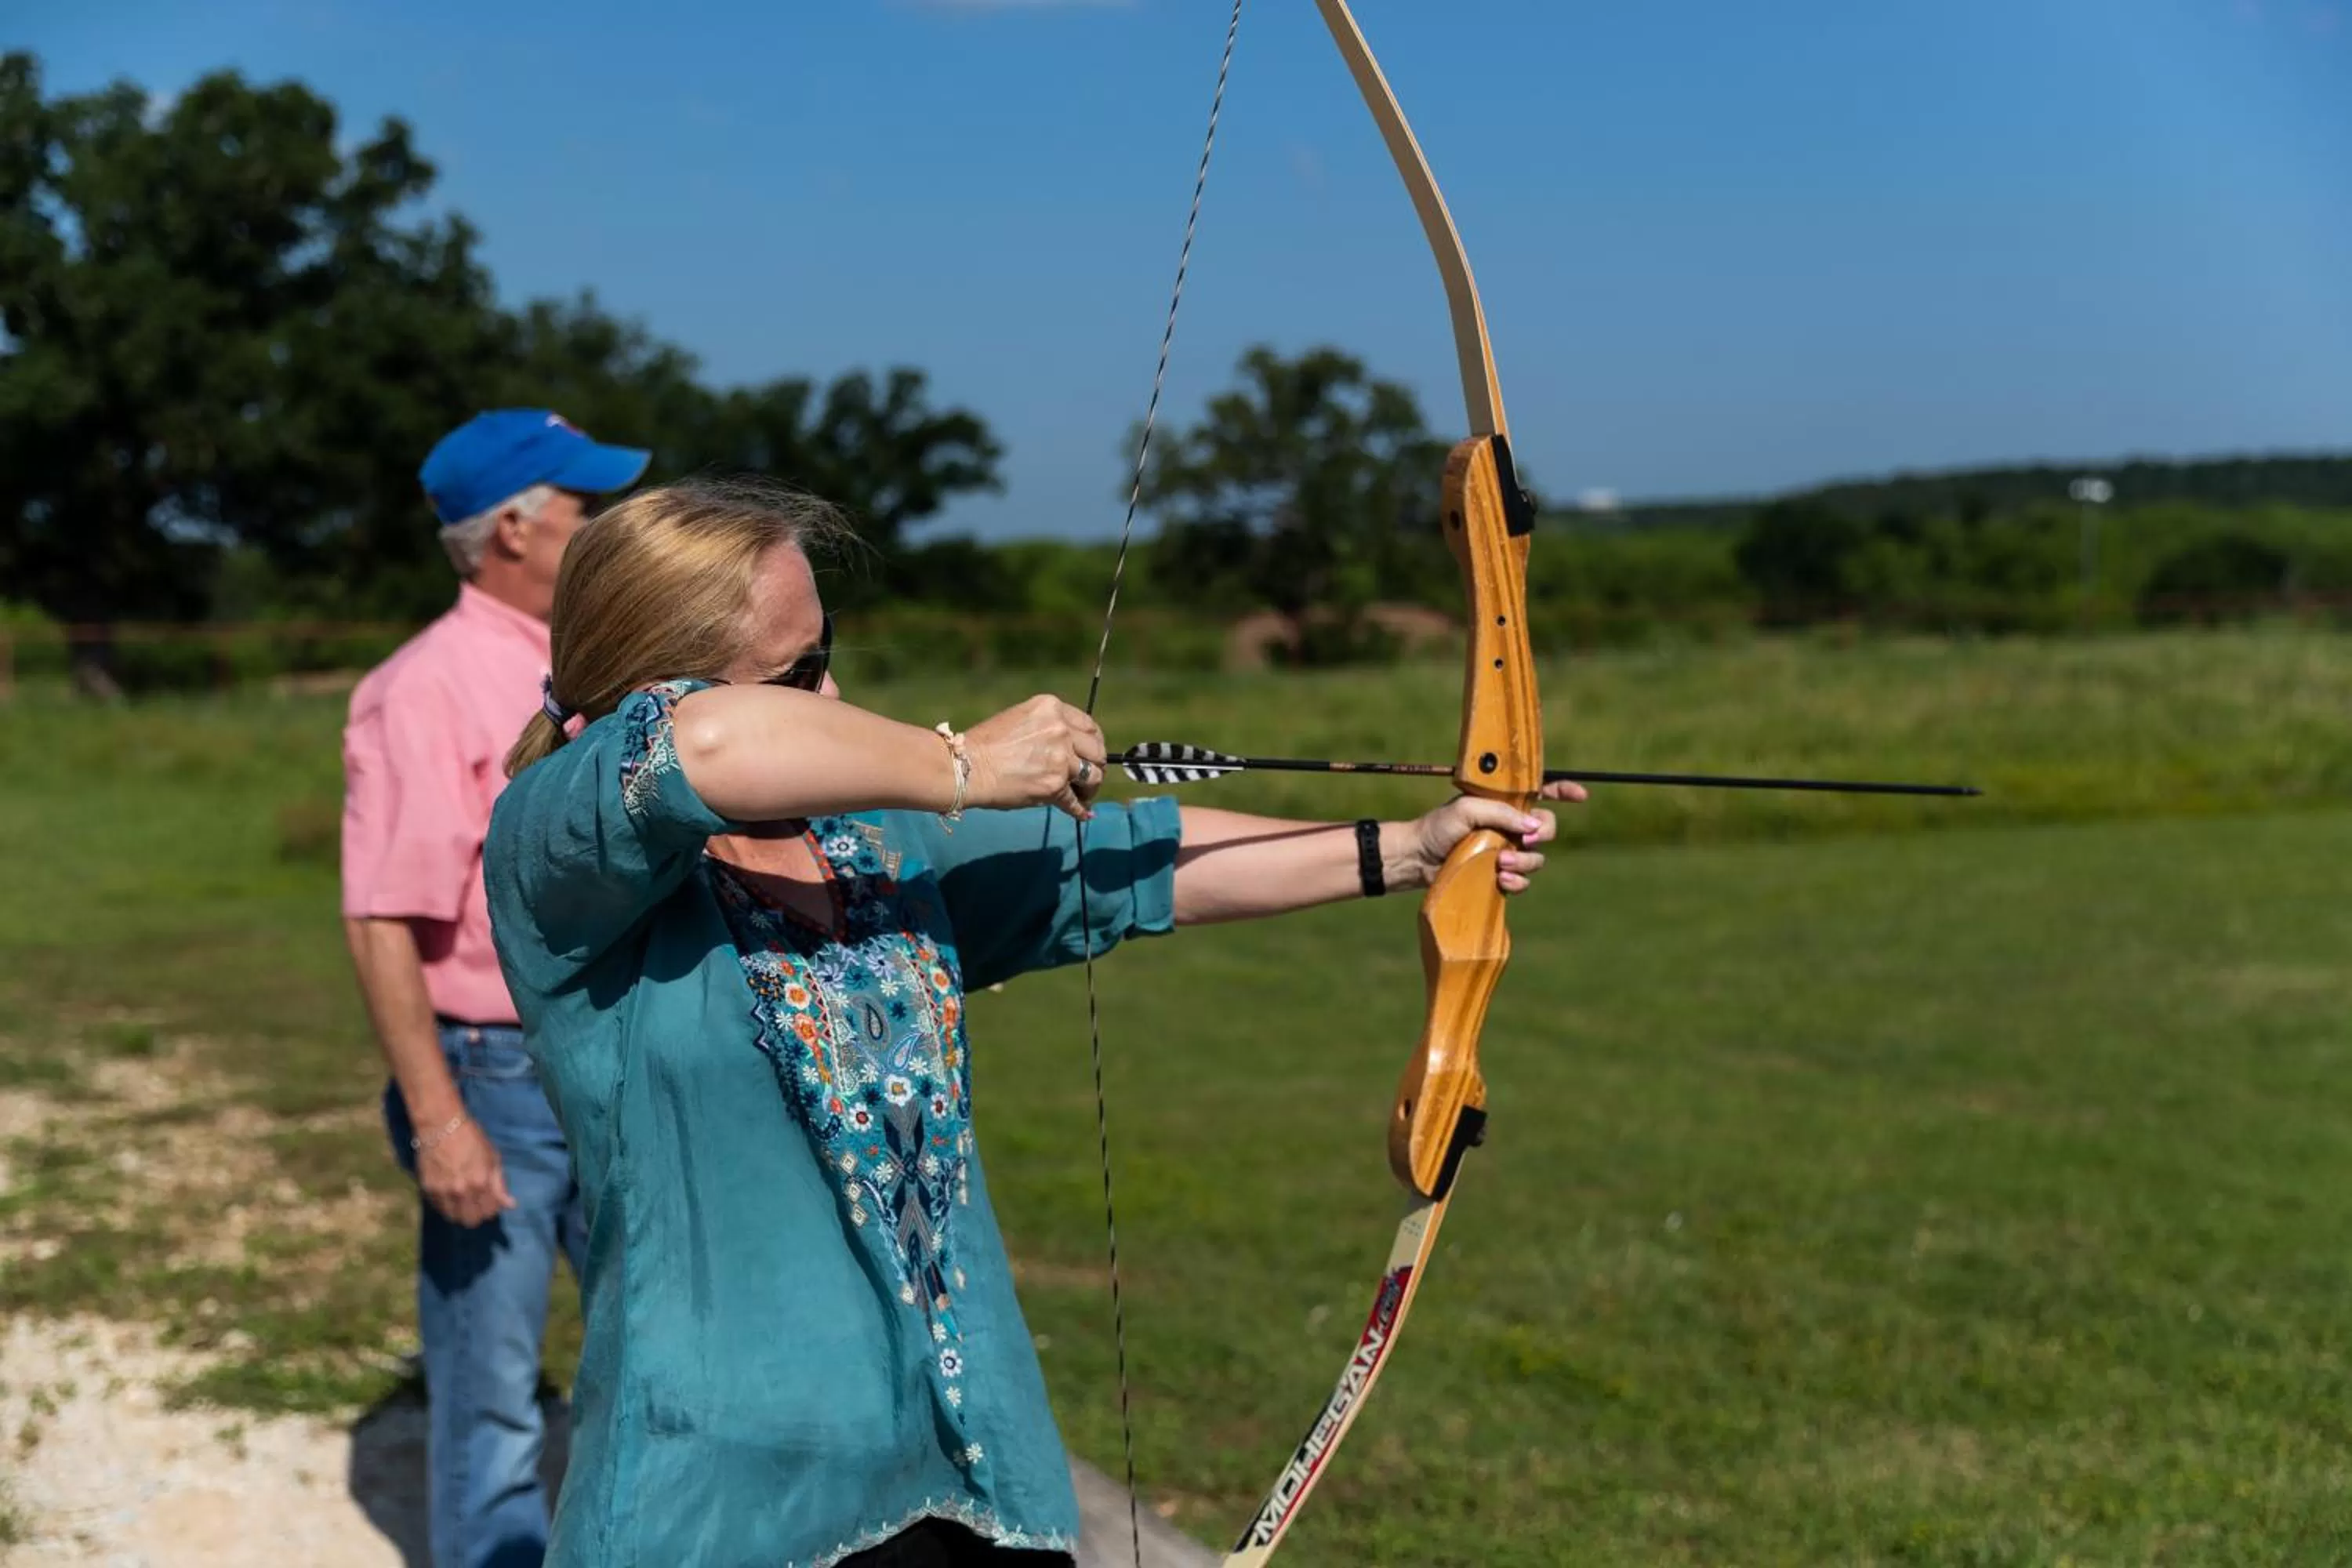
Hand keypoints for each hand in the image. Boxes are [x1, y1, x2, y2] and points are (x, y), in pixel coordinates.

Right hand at [415, 1118, 515, 1228]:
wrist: (441, 1125)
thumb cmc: (472, 1138)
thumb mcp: (492, 1158)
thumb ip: (500, 1185)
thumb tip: (510, 1205)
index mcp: (481, 1183)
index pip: (489, 1212)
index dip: (491, 1209)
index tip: (490, 1201)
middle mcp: (461, 1191)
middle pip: (470, 1221)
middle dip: (476, 1214)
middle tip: (476, 1203)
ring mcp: (442, 1192)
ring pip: (453, 1218)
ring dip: (460, 1211)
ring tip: (462, 1198)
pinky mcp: (427, 1189)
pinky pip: (438, 1208)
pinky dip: (445, 1205)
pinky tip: (449, 1192)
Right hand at [962, 694, 1108, 818]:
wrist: (966, 767)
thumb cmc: (986, 744)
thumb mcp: (1021, 720)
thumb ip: (1049, 729)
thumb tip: (1071, 749)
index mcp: (1052, 708)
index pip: (1089, 726)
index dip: (1094, 743)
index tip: (1091, 755)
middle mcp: (1060, 730)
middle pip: (1097, 751)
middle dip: (1095, 766)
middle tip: (1088, 779)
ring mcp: (1060, 758)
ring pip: (1093, 777)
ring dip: (1089, 789)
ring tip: (1082, 796)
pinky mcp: (1055, 785)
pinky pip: (1075, 801)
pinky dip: (1080, 810)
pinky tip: (1083, 813)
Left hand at [1400, 778, 1585, 894]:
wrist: (1417, 858)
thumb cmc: (1437, 827)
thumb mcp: (1467, 809)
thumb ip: (1501, 813)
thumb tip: (1534, 826)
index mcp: (1504, 803)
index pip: (1541, 792)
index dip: (1564, 791)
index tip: (1581, 796)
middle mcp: (1509, 825)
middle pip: (1547, 828)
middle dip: (1542, 834)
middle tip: (1526, 840)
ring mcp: (1506, 850)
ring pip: (1537, 857)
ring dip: (1525, 861)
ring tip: (1500, 863)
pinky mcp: (1499, 874)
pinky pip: (1523, 880)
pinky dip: (1517, 880)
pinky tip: (1501, 880)